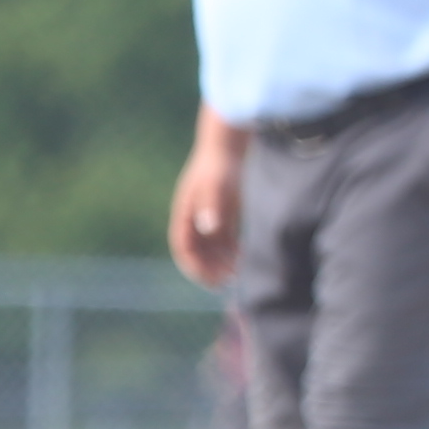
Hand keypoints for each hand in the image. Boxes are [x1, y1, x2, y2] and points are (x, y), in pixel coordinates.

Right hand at [168, 125, 245, 287]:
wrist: (228, 145)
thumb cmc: (220, 165)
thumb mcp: (217, 186)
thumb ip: (212, 207)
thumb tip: (209, 229)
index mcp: (185, 214)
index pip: (184, 248)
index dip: (194, 266)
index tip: (210, 280)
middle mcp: (193, 218)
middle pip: (198, 252)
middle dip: (210, 268)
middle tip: (228, 282)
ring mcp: (206, 216)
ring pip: (211, 248)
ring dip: (221, 262)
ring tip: (238, 274)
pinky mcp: (221, 213)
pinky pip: (223, 239)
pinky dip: (231, 251)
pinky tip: (245, 258)